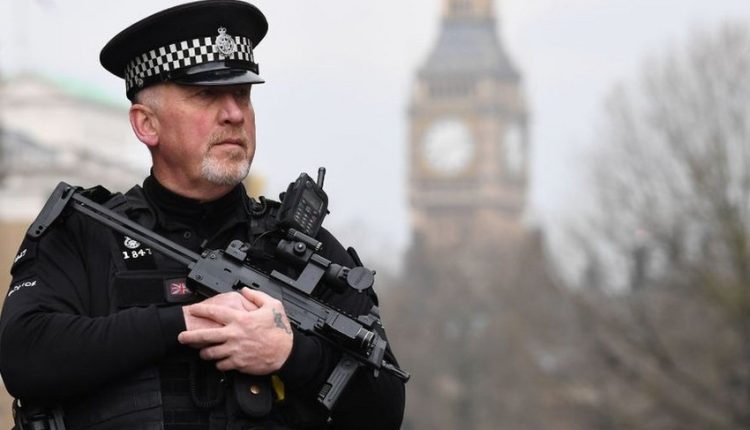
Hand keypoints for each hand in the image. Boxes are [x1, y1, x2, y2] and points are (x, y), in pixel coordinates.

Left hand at [178, 288, 293, 374]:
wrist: (287, 353)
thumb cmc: (281, 330)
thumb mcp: (273, 305)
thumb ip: (257, 296)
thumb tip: (245, 290)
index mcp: (241, 319)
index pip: (215, 313)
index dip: (201, 310)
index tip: (192, 309)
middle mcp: (234, 335)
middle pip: (205, 336)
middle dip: (189, 336)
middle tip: (181, 336)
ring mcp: (235, 351)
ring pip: (211, 353)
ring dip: (204, 352)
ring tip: (202, 351)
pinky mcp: (238, 363)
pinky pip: (221, 365)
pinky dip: (218, 363)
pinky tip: (219, 361)